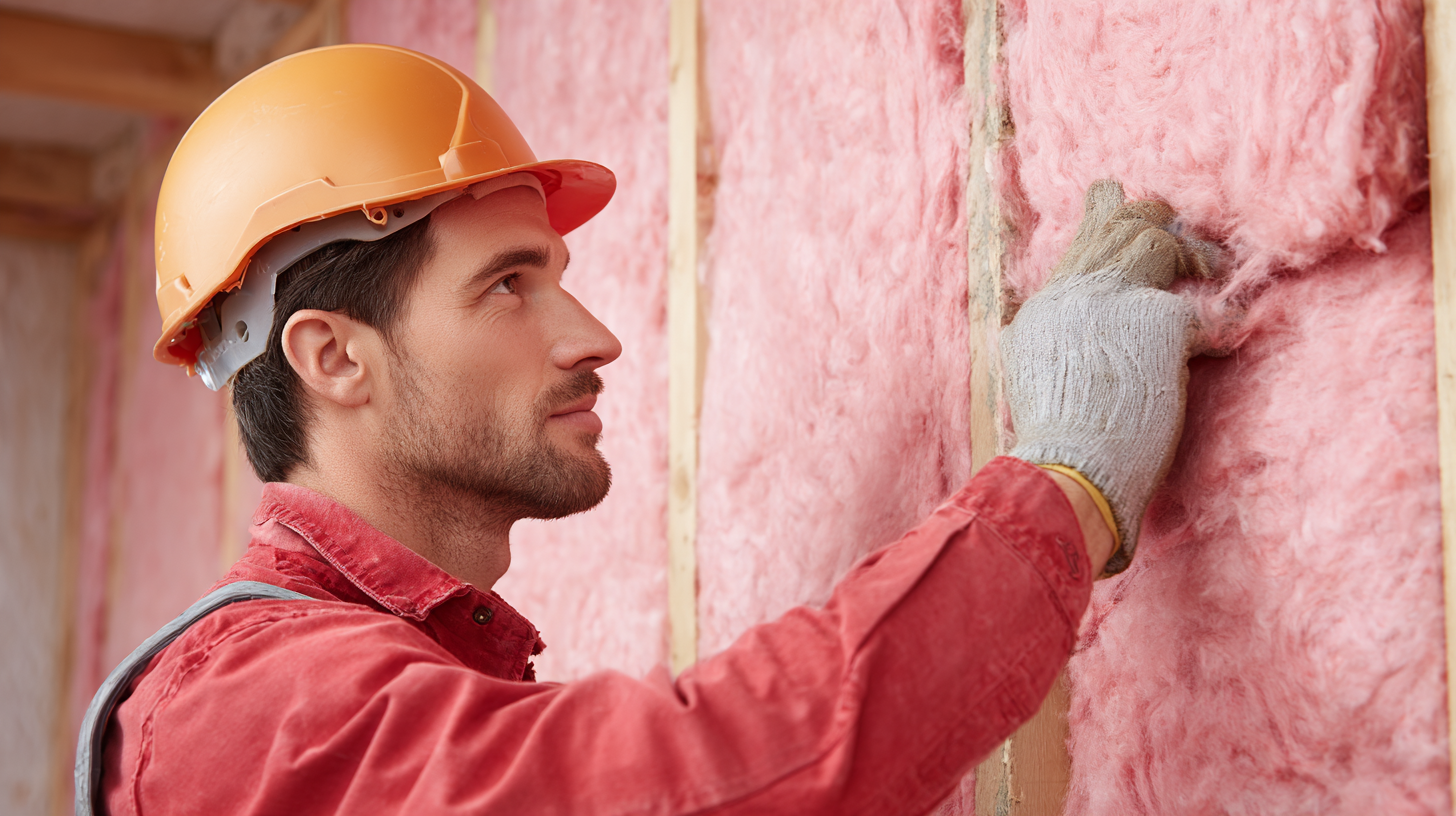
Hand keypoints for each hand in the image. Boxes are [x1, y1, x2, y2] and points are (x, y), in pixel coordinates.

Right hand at [1001, 180, 1215, 574]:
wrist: (1066, 467)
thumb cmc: (1048, 442)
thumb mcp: (1021, 376)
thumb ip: (1032, 343)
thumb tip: (1019, 333)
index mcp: (1044, 308)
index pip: (1079, 246)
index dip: (1103, 221)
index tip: (1113, 201)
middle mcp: (1075, 293)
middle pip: (1116, 228)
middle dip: (1148, 218)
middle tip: (1172, 219)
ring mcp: (1116, 301)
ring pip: (1156, 242)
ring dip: (1189, 253)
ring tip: (1211, 265)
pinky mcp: (1159, 323)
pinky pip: (1209, 309)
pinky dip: (1227, 322)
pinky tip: (1237, 328)